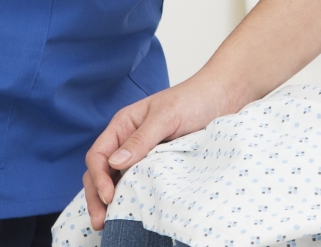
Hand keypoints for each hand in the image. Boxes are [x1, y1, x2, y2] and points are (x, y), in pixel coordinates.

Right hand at [82, 74, 239, 230]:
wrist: (223, 97)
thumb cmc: (194, 98)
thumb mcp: (167, 115)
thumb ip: (141, 138)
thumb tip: (115, 163)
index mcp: (124, 125)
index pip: (98, 155)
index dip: (98, 177)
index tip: (109, 196)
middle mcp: (128, 141)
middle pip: (101, 172)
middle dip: (97, 197)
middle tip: (100, 222)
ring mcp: (142, 155)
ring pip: (117, 181)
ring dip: (111, 202)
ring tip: (110, 224)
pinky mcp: (158, 166)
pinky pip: (139, 184)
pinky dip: (131, 198)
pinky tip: (132, 213)